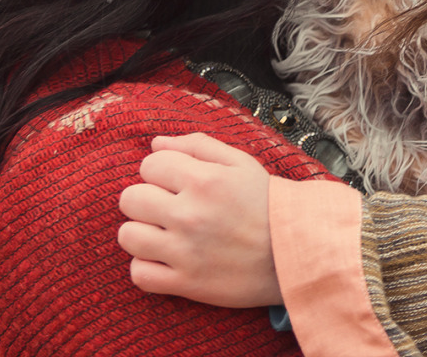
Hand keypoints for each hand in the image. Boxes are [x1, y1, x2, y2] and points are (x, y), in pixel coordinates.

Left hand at [116, 132, 280, 306]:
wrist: (298, 251)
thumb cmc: (268, 205)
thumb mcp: (241, 163)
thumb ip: (197, 146)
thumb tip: (156, 143)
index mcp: (204, 180)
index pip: (149, 164)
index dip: (159, 169)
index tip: (175, 180)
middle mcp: (190, 214)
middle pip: (130, 198)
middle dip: (145, 197)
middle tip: (167, 206)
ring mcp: (185, 252)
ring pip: (128, 236)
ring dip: (142, 232)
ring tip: (163, 233)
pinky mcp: (186, 284)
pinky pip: (139, 274)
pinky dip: (146, 267)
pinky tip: (165, 259)